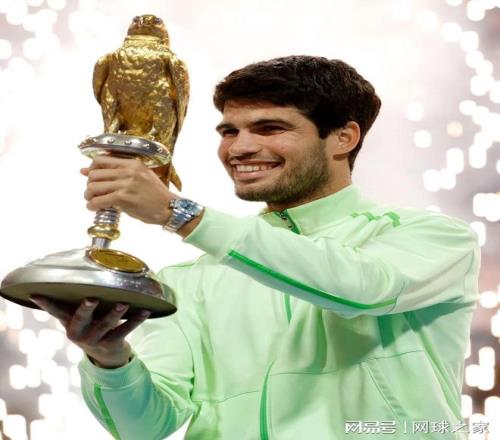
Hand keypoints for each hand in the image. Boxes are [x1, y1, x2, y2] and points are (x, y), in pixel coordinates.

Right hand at [30, 295, 150, 368]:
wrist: (105, 355)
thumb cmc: (90, 326)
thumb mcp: (78, 317)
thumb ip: (74, 301)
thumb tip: (72, 269)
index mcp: (69, 323)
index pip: (55, 311)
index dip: (45, 303)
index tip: (36, 293)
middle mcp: (79, 333)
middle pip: (81, 320)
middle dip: (86, 310)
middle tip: (92, 299)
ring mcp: (95, 340)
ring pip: (105, 325)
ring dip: (115, 314)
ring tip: (123, 303)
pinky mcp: (111, 343)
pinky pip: (125, 331)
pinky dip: (136, 320)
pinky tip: (145, 311)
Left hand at [82, 155, 176, 224]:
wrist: (169, 208)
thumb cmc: (156, 195)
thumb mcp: (141, 177)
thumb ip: (117, 172)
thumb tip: (84, 170)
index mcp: (133, 163)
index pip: (100, 159)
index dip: (92, 169)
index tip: (93, 178)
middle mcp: (129, 171)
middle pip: (94, 174)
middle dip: (90, 185)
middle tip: (94, 193)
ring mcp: (126, 184)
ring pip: (93, 187)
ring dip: (89, 196)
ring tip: (94, 201)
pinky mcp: (124, 198)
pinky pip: (98, 201)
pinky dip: (92, 206)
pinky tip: (95, 208)